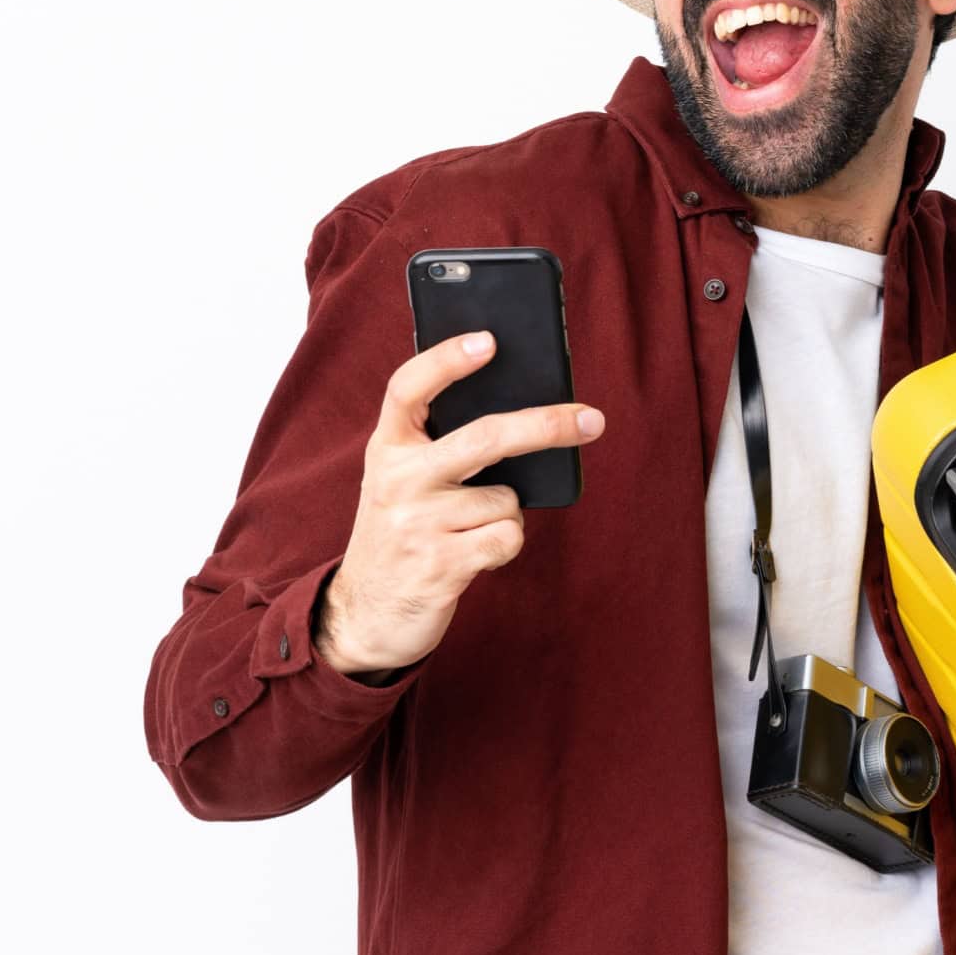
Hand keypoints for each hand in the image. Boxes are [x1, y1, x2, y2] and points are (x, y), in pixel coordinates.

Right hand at [314, 329, 605, 676]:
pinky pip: (508, 537)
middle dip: (546, 426)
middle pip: (486, 437)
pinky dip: (504, 546)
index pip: (407, 388)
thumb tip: (525, 411)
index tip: (489, 341)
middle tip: (592, 419)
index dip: (446, 360)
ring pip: (506, 499)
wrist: (363, 614)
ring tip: (466, 531)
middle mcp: (397, 480)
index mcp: (386, 448)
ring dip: (503, 515)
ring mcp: (416, 523)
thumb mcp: (402, 481)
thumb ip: (440, 445)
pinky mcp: (440, 565)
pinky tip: (473, 556)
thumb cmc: (402, 531)